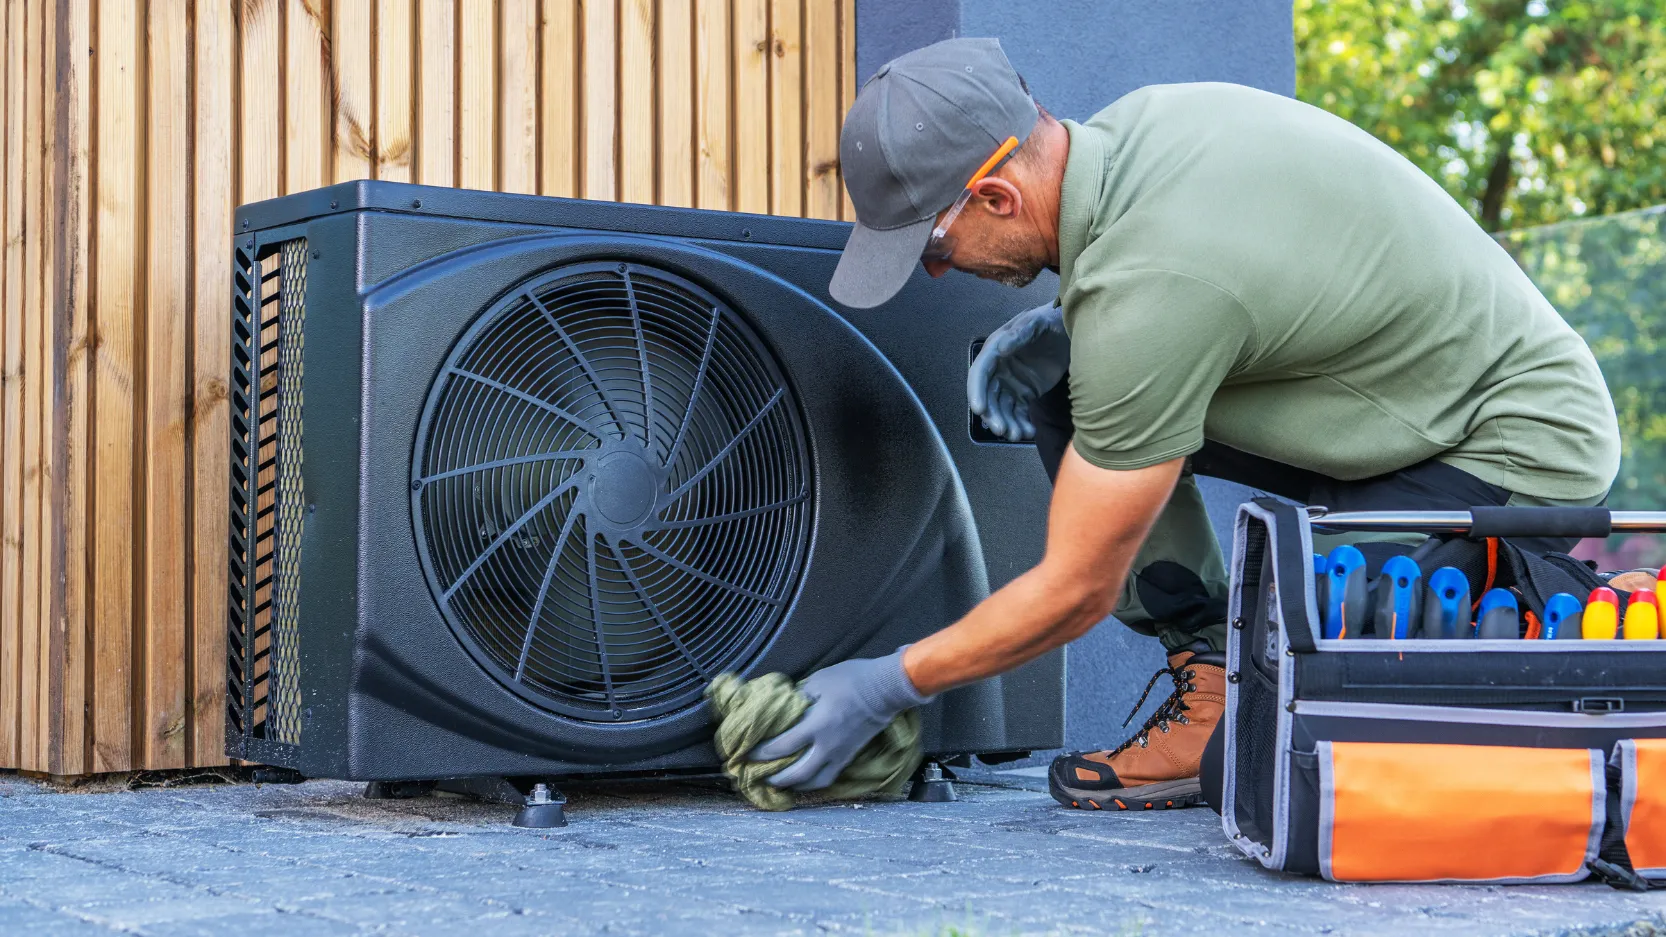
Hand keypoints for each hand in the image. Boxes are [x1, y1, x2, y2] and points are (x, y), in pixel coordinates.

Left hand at [748, 648, 930, 790]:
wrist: (885, 689)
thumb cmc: (851, 680)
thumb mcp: (819, 681)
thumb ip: (799, 697)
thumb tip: (784, 707)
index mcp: (816, 726)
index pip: (782, 746)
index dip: (762, 753)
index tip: (747, 753)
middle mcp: (827, 746)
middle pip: (797, 774)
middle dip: (776, 779)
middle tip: (759, 777)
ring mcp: (840, 754)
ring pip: (815, 782)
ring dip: (796, 786)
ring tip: (782, 784)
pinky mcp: (850, 756)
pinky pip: (829, 776)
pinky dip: (814, 781)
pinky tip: (807, 778)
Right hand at [968, 302, 1069, 441]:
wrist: (1070, 332)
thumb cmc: (1050, 321)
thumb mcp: (1036, 323)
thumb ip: (1019, 334)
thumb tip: (999, 349)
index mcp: (995, 352)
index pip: (980, 375)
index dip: (977, 392)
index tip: (980, 410)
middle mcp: (998, 371)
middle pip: (989, 397)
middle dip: (993, 415)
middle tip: (1003, 430)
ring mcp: (1011, 384)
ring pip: (1003, 409)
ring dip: (1007, 423)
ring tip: (1018, 434)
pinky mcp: (1025, 394)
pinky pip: (1018, 413)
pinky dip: (1021, 424)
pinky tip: (1029, 431)